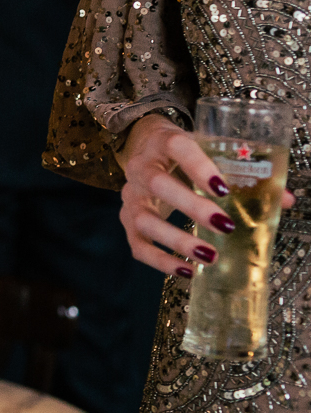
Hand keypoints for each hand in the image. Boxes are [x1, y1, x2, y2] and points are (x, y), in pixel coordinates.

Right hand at [115, 114, 294, 275]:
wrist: (144, 147)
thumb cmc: (184, 151)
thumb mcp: (209, 149)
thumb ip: (244, 171)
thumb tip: (285, 199)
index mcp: (164, 142)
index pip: (178, 147)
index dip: (199, 167)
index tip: (223, 188)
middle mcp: (141, 167)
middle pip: (158, 184)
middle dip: (191, 207)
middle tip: (225, 225)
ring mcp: (131, 195)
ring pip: (143, 219)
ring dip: (176, 240)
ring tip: (209, 256)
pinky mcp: (126, 219)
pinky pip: (137, 244)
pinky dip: (159, 260)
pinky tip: (185, 270)